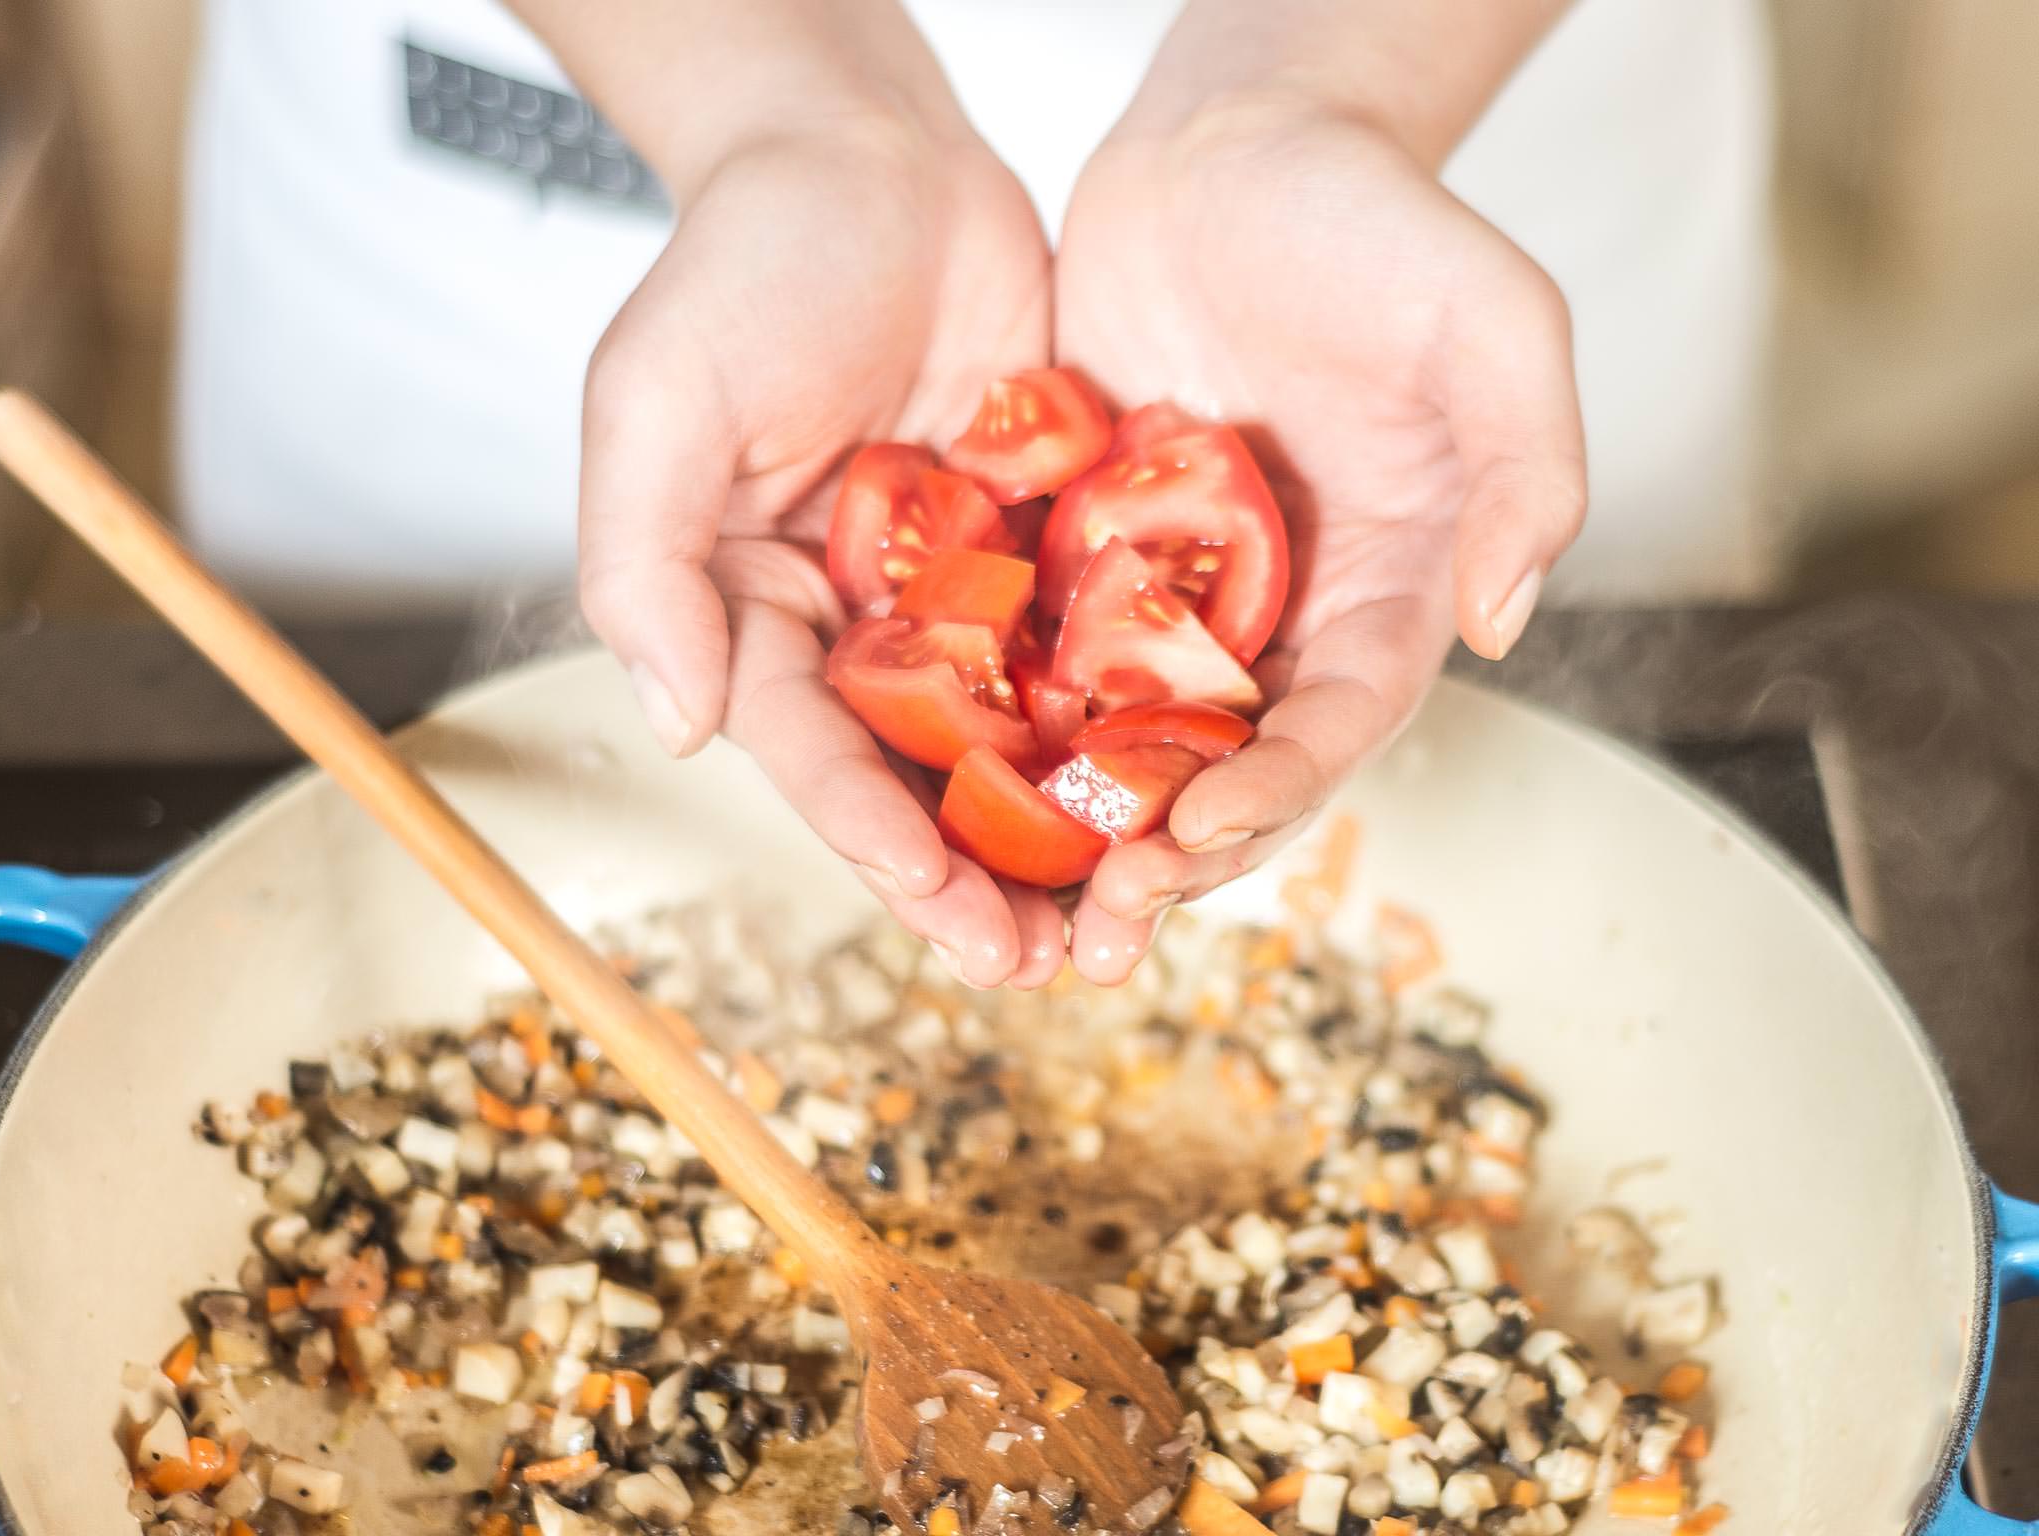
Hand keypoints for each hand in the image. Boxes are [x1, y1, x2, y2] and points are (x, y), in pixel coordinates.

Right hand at [572, 55, 1060, 986]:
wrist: (869, 153)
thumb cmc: (741, 263)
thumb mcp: (655, 403)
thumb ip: (642, 567)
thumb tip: (677, 730)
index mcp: (755, 615)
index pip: (815, 753)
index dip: (871, 835)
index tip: (939, 901)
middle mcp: (860, 625)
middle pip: (920, 776)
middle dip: (976, 875)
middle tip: (1044, 962)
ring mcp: (958, 593)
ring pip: (1015, 735)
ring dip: (1063, 827)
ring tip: (1124, 907)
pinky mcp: (1044, 545)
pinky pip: (1091, 640)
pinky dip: (1130, 711)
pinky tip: (1186, 772)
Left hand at [1054, 89, 1586, 979]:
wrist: (1239, 142)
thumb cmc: (1379, 220)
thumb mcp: (1492, 321)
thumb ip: (1526, 465)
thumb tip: (1506, 618)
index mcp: (1387, 586)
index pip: (1340, 719)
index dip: (1279, 789)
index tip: (1203, 833)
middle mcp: (1282, 612)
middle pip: (1230, 762)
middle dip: (1172, 851)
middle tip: (1098, 924)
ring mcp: (1178, 592)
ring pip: (1130, 738)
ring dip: (1082, 828)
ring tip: (1018, 899)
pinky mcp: (1087, 552)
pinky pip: (1042, 651)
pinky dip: (1005, 720)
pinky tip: (942, 773)